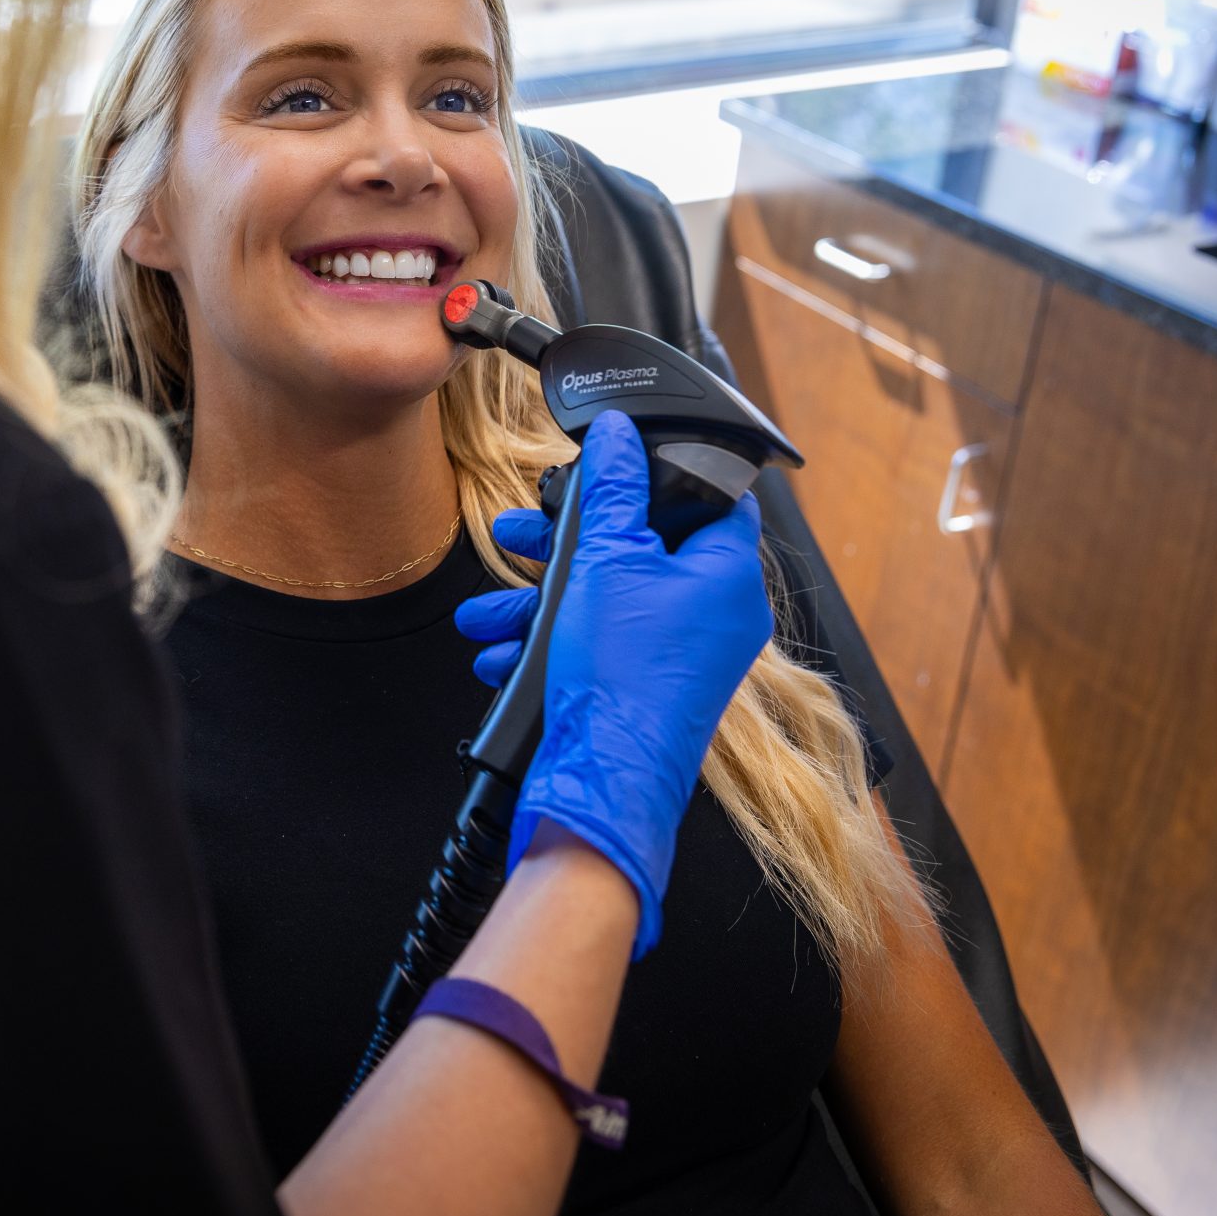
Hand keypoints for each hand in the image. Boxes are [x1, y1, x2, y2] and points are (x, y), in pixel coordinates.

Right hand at [452, 412, 772, 957]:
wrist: (604, 779)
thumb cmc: (624, 677)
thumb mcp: (609, 561)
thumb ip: (613, 491)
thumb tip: (619, 436)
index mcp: (727, 574)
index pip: (713, 497)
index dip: (662, 473)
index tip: (614, 463)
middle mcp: (714, 613)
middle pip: (642, 546)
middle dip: (566, 543)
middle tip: (524, 532)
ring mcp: (681, 652)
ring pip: (607, 598)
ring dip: (540, 598)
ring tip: (488, 607)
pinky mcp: (645, 683)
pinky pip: (597, 641)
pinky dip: (550, 639)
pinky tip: (500, 651)